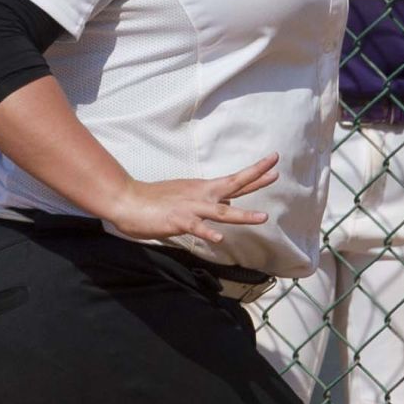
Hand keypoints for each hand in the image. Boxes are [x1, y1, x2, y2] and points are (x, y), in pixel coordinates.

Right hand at [106, 154, 279, 245]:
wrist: (127, 200)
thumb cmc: (155, 200)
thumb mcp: (185, 196)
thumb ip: (205, 200)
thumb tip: (223, 200)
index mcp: (203, 189)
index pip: (235, 180)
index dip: (255, 173)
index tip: (274, 164)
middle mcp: (201, 195)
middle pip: (234, 185)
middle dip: (256, 178)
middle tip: (276, 171)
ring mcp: (191, 207)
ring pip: (221, 211)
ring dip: (242, 214)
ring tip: (263, 218)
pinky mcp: (178, 221)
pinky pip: (196, 228)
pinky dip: (208, 233)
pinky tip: (219, 239)